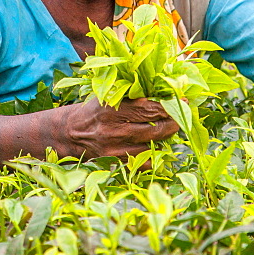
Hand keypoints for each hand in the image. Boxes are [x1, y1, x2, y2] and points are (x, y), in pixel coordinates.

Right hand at [62, 97, 178, 159]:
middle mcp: (114, 131)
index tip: (182, 101)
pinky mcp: (116, 163)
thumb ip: (133, 95)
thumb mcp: (110, 96)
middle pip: (155, 129)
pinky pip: (145, 162)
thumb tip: (164, 92)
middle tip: (180, 117)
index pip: (150, 109)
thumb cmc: (95, 110)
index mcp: (112, 109)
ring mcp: (115, 149)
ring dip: (165, 138)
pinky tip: (158, 145)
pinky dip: (155, 154)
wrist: (71, 134)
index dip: (169, 106)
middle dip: (173, 123)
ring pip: (153, 146)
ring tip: (170, 129)